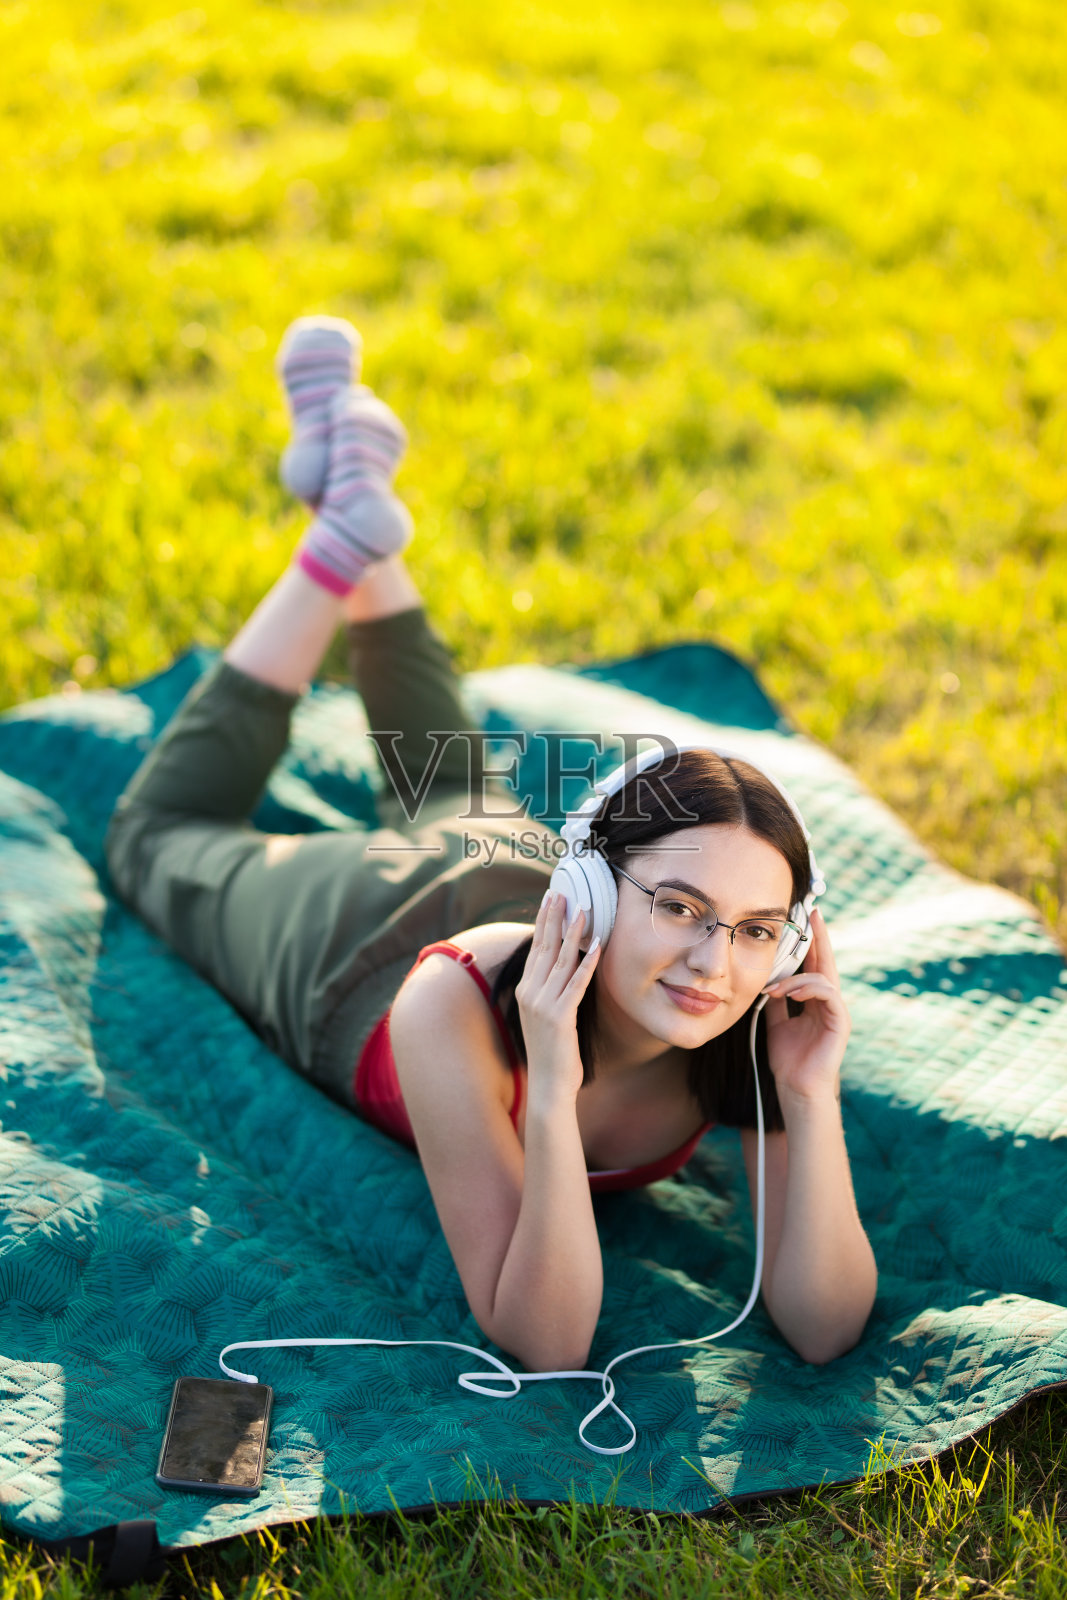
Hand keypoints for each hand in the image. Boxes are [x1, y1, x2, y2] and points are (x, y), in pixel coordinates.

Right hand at [514, 892, 600, 1104]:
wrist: (548, 1087)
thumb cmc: (552, 1053)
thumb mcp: (547, 1017)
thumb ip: (552, 991)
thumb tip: (565, 967)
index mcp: (525, 991)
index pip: (535, 948)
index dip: (544, 922)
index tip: (551, 899)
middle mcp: (530, 993)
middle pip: (544, 947)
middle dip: (554, 917)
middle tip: (561, 892)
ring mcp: (542, 1005)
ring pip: (560, 960)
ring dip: (573, 932)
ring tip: (583, 909)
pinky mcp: (559, 1017)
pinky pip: (576, 983)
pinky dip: (587, 962)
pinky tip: (597, 944)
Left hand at [762, 908, 850, 1106]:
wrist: (796, 1089)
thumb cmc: (788, 1060)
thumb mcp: (777, 1022)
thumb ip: (778, 1000)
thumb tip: (769, 980)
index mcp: (815, 1002)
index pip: (814, 966)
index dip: (811, 943)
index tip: (805, 919)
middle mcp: (829, 1003)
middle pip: (826, 963)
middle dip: (819, 938)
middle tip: (813, 915)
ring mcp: (837, 1012)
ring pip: (824, 978)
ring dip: (796, 977)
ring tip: (774, 988)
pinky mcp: (841, 1022)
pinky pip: (827, 994)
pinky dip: (807, 989)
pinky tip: (788, 993)